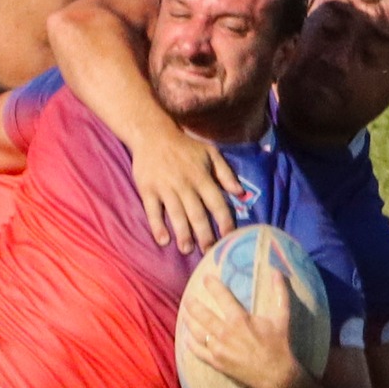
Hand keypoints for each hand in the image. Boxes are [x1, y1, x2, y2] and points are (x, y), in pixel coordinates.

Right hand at [130, 123, 243, 251]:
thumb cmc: (184, 146)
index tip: (230, 238)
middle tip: (210, 252)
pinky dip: (157, 226)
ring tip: (187, 249)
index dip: (224, 221)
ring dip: (183, 233)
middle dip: (205, 235)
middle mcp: (185, 184)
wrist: (152, 134)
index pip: (216, 202)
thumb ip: (225, 172)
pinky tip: (163, 240)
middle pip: (197, 213)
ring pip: (176, 214)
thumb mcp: (209, 152)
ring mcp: (165, 188)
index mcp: (202, 176)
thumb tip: (240, 192)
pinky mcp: (148, 189)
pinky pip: (153, 211)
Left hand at [181, 262, 309, 387]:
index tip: (205, 278)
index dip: (212, 285)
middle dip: (193, 304)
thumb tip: (277, 271)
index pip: (221, 297)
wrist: (276, 377)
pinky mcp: (217, 363)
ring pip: (197, 332)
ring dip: (189, 321)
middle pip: (203, 315)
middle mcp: (225, 332)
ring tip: (184, 313)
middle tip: (187, 297)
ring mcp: (219, 349)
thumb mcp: (282, 317)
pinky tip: (186, 338)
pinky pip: (198, 352)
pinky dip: (190, 344)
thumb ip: (279, 293)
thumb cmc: (278, 345)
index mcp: (239, 319)